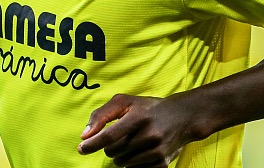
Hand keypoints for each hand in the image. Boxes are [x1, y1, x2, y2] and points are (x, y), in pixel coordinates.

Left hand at [78, 93, 196, 167]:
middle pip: (114, 152)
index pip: (110, 135)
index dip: (93, 144)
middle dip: (109, 147)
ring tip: (131, 144)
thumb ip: (102, 114)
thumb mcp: (125, 102)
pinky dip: (132, 164)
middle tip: (118, 139)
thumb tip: (85, 135)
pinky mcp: (163, 164)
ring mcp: (157, 151)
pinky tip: (140, 152)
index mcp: (139, 117)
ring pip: (122, 163)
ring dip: (120, 156)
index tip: (81, 148)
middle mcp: (149, 135)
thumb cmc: (147, 108)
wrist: (182, 117)